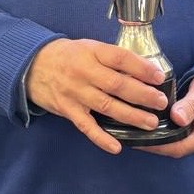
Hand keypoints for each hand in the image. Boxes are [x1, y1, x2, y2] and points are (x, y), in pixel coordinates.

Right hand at [25, 38, 169, 153]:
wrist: (32, 65)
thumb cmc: (68, 55)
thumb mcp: (88, 47)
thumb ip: (111, 58)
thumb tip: (142, 70)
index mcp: (91, 51)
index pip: (121, 58)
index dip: (142, 68)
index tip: (159, 76)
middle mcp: (84, 71)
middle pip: (117, 84)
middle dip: (142, 95)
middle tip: (161, 102)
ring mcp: (74, 92)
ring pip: (106, 106)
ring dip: (131, 116)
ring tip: (150, 123)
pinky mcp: (67, 110)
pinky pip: (86, 126)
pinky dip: (101, 138)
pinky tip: (117, 146)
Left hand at [138, 75, 193, 157]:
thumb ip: (191, 105)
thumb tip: (177, 118)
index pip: (179, 147)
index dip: (158, 145)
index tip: (140, 139)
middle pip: (171, 148)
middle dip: (151, 143)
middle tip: (129, 136)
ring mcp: (192, 138)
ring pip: (169, 143)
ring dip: (152, 138)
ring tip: (131, 131)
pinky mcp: (185, 131)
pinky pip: (169, 135)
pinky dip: (156, 131)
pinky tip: (141, 124)